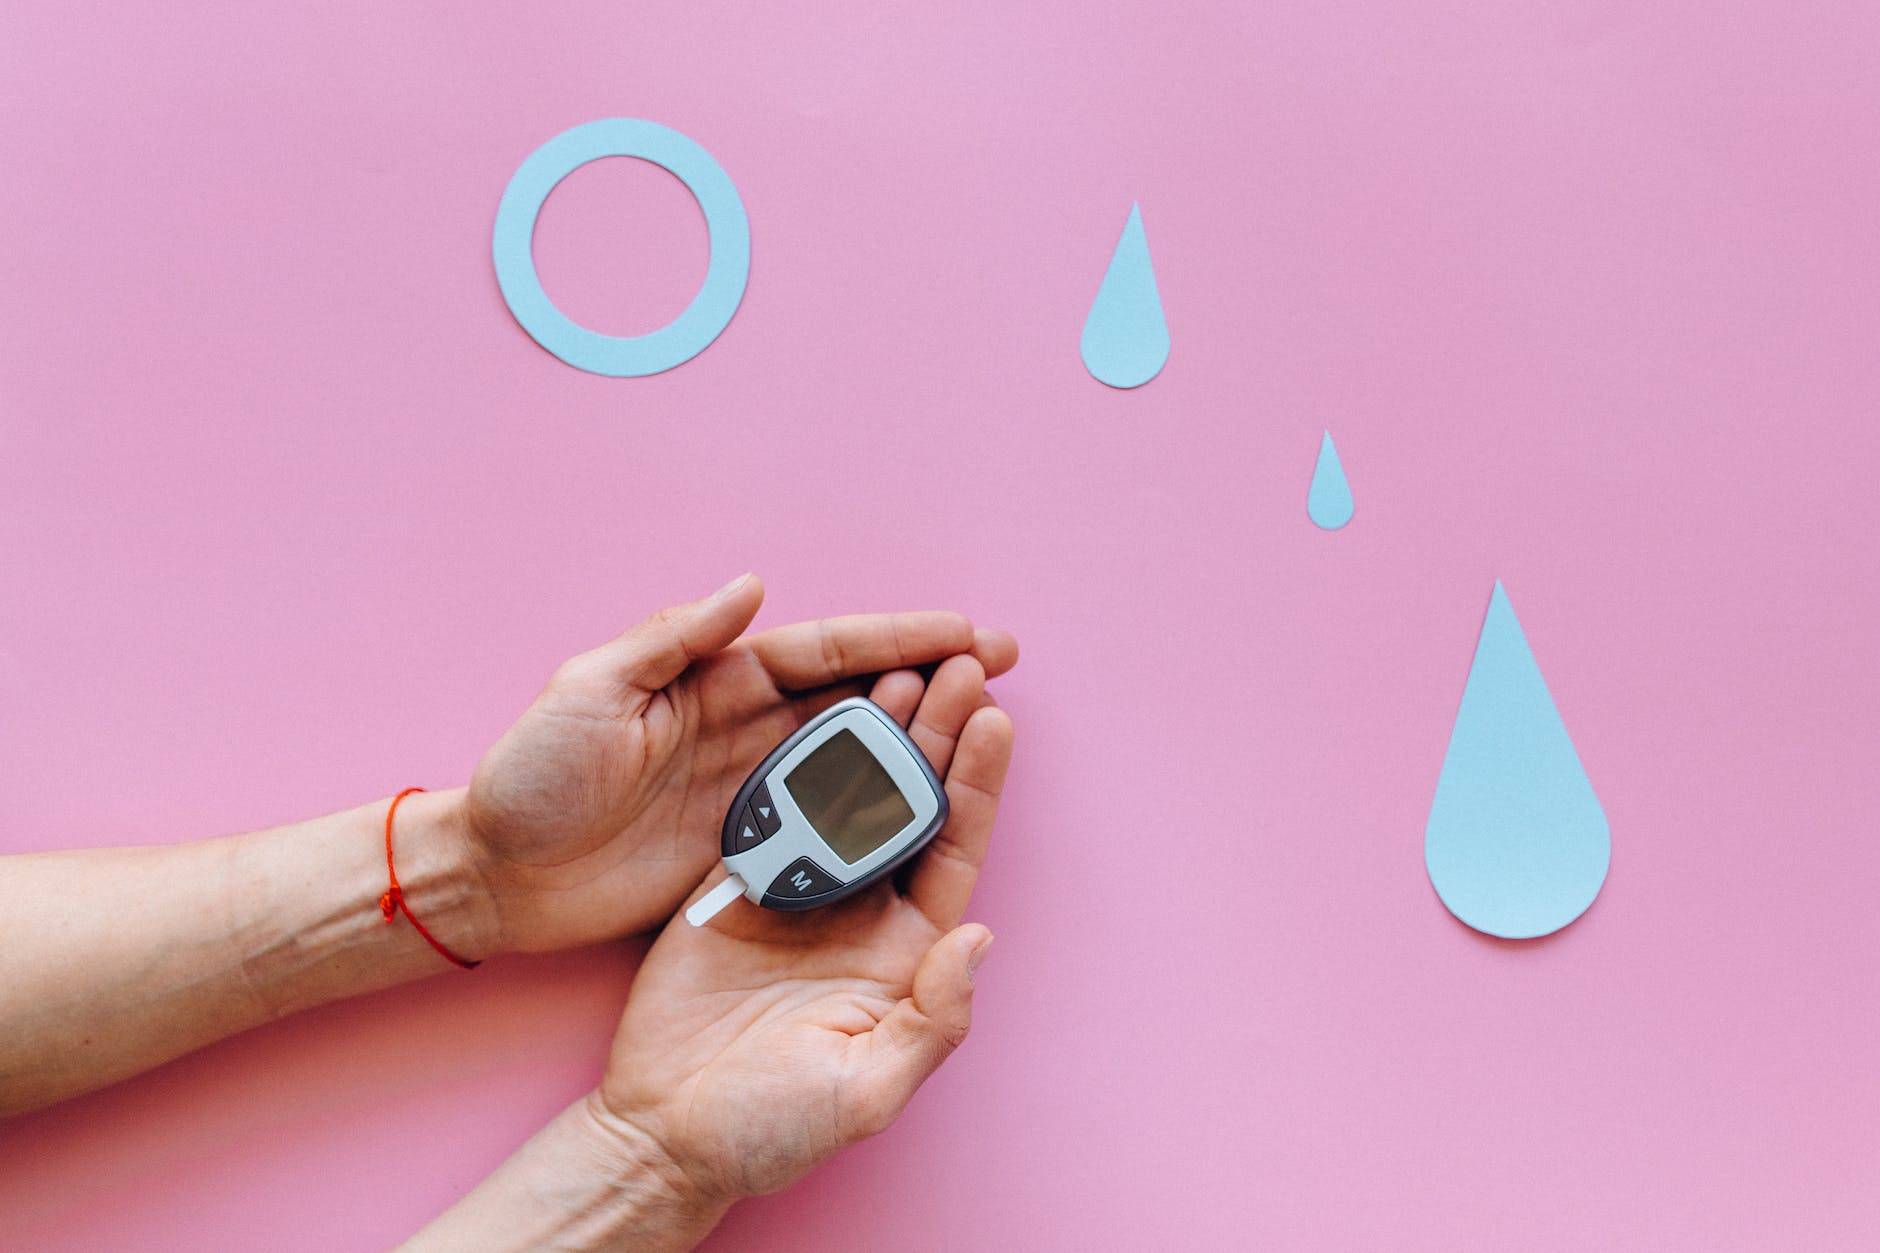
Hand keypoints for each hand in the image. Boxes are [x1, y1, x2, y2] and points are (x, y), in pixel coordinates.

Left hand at [460, 575, 1015, 953]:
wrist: (497, 876)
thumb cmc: (530, 777)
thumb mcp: (589, 690)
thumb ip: (672, 638)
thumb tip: (751, 585)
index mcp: (714, 679)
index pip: (824, 650)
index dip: (897, 636)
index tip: (964, 629)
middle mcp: (744, 727)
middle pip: (859, 693)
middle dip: (932, 673)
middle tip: (1002, 663)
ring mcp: (751, 789)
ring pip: (855, 754)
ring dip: (919, 736)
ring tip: (987, 723)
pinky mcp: (747, 848)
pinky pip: (829, 822)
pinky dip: (879, 809)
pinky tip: (925, 804)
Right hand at [588, 654, 1013, 1204]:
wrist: (663, 1133)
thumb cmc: (771, 1127)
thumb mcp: (866, 1090)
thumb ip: (932, 1020)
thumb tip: (981, 940)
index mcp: (903, 951)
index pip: (953, 849)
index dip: (976, 785)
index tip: (996, 720)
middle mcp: (859, 910)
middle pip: (909, 803)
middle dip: (936, 733)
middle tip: (956, 664)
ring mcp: (799, 891)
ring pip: (847, 793)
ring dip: (871, 733)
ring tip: (895, 668)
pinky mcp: (737, 882)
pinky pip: (776, 808)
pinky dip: (796, 759)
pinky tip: (815, 710)